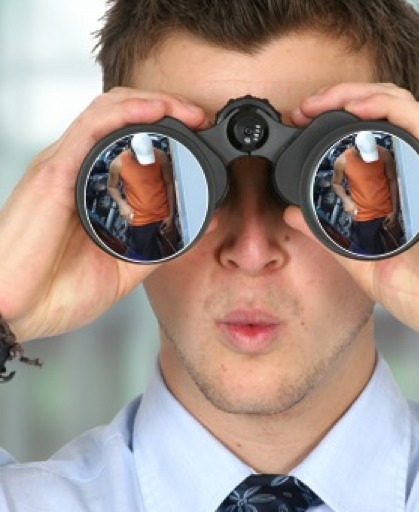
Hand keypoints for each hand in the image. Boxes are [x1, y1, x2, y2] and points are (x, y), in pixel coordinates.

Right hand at [0, 88, 209, 341]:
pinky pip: (91, 129)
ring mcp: (66, 167)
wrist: (16, 312)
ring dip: (152, 104)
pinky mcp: (55, 173)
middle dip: (166, 108)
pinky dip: (125, 114)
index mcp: (94, 188)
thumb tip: (201, 222)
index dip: (167, 129)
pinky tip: (153, 112)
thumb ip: (161, 242)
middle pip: (122, 117)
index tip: (202, 134)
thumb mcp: (127, 264)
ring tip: (187, 111)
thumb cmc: (59, 289)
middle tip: (200, 118)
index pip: (130, 141)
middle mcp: (79, 170)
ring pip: (108, 112)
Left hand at [287, 83, 418, 370]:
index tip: (300, 130)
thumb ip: (329, 239)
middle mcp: (416, 175)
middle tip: (302, 111)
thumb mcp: (365, 265)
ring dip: (355, 96)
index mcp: (399, 194)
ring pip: (397, 108)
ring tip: (318, 103)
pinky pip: (418, 122)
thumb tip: (293, 214)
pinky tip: (356, 107)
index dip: (332, 128)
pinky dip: (386, 107)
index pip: (368, 142)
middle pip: (380, 115)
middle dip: (336, 103)